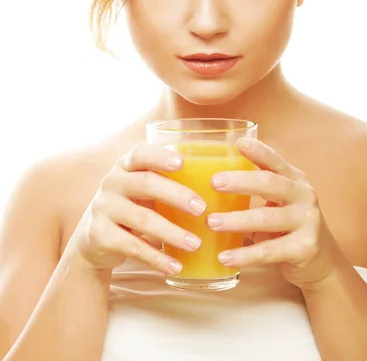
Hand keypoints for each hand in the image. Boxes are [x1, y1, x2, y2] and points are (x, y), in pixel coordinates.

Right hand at [70, 144, 205, 274]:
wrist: (95, 238)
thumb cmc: (132, 205)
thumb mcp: (142, 189)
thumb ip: (167, 182)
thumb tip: (218, 186)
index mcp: (125, 165)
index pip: (140, 153)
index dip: (160, 156)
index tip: (182, 162)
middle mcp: (111, 182)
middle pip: (145, 183)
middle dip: (176, 195)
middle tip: (202, 208)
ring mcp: (103, 208)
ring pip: (142, 219)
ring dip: (172, 233)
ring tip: (196, 244)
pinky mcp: (100, 235)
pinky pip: (134, 247)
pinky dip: (157, 258)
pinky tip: (176, 266)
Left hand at [207, 137, 340, 290]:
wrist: (321, 261)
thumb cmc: (288, 224)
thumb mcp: (278, 201)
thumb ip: (255, 189)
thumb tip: (206, 179)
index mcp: (294, 179)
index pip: (275, 160)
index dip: (258, 151)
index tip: (239, 143)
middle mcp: (303, 195)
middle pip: (270, 183)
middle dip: (241, 182)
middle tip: (214, 182)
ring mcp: (307, 221)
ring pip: (267, 218)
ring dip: (236, 220)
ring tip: (211, 222)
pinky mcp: (304, 248)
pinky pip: (269, 251)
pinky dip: (244, 255)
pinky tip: (224, 256)